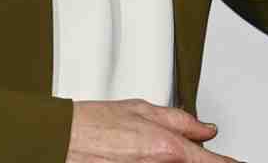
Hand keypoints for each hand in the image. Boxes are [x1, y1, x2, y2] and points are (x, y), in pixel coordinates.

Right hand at [66, 100, 241, 162]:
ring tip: (150, 148)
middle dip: (195, 159)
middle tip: (180, 149)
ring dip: (175, 162)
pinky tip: (142, 156)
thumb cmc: (94, 124)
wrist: (62, 140)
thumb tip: (206, 129)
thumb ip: (181, 121)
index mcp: (169, 149)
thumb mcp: (143, 110)